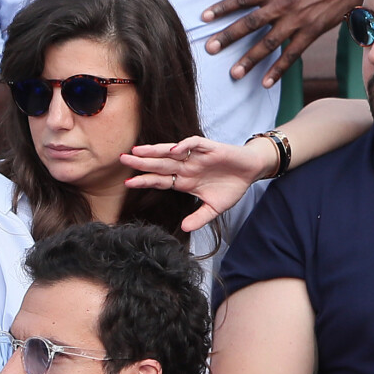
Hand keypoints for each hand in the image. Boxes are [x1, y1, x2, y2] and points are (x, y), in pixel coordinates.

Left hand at [121, 136, 276, 231]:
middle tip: (123, 159)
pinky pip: (194, 144)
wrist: (250, 172)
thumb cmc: (232, 187)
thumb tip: (184, 229)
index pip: (160, 180)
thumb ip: (199, 217)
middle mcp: (186, 167)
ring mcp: (196, 157)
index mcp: (185, 181)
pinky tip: (175, 149)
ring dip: (155, 151)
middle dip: (142, 162)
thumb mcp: (214, 208)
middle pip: (160, 164)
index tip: (128, 183)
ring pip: (171, 152)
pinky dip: (185, 145)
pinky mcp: (209, 148)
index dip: (145, 181)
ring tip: (138, 150)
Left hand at [202, 0, 365, 87]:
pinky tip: (265, 83)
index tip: (204, 17)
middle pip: (250, 22)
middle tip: (210, 48)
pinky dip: (278, 70)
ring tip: (234, 73)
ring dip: (250, 59)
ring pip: (268, 43)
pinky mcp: (310, 33)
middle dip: (229, 36)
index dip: (223, 7)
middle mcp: (282, 4)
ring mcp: (296, 21)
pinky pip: (291, 55)